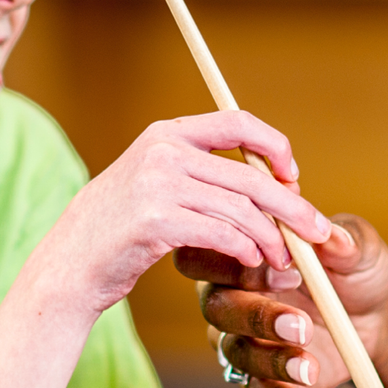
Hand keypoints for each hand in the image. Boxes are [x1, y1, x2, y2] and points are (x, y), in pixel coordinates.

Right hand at [37, 110, 333, 318]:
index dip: (275, 146)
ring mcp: (158, 184)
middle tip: (318, 232)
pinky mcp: (156, 221)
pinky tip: (253, 263)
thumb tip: (267, 179)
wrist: (69, 265)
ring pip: (242, 209)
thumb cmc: (119, 230)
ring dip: (272, 239)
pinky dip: (246, 250)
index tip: (292, 177)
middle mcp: (163, 151)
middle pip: (251, 174)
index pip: (238, 122)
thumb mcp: (154, 182)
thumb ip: (199, 171)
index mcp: (167, 133)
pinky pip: (222, 234)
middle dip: (293, 206)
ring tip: (284, 262)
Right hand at [177, 212, 387, 387]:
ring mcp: (244, 338)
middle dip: (256, 316)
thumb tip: (331, 235)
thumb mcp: (359, 247)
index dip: (239, 264)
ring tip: (310, 368)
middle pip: (217, 308)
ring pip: (235, 352)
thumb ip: (344, 239)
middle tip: (301, 325)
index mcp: (243, 255)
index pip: (210, 255)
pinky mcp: (262, 374)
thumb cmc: (354, 269)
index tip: (291, 270)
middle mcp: (232, 296)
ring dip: (271, 361)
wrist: (375, 317)